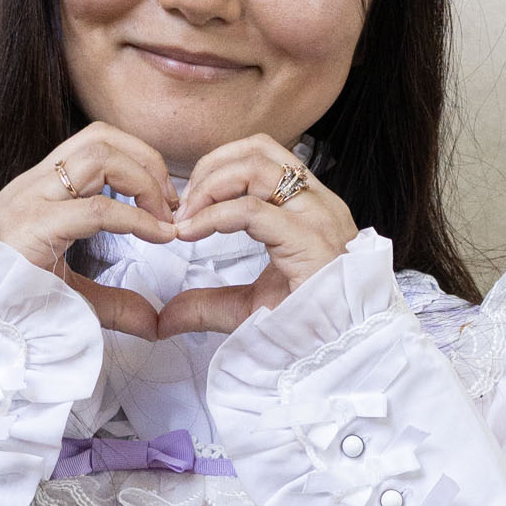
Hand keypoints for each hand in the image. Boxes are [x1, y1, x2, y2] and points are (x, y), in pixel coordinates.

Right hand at [0, 127, 180, 335]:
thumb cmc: (8, 303)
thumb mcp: (70, 295)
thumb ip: (113, 302)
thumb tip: (153, 322)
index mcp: (40, 189)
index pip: (94, 143)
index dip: (139, 162)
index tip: (164, 204)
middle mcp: (35, 185)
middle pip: (101, 136)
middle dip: (147, 161)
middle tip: (171, 205)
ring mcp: (32, 200)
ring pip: (98, 153)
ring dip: (143, 178)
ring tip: (163, 216)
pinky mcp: (36, 226)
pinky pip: (97, 208)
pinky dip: (136, 218)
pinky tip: (156, 236)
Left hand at [147, 135, 355, 333]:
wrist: (340, 356)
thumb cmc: (307, 329)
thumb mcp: (248, 310)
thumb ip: (207, 304)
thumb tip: (165, 317)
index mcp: (309, 208)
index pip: (263, 158)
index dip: (217, 171)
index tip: (187, 208)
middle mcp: (317, 203)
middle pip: (258, 149)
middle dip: (210, 168)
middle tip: (182, 207)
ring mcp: (316, 217)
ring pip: (256, 166)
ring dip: (211, 184)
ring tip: (187, 217)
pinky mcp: (309, 240)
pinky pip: (253, 210)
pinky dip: (213, 216)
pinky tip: (192, 234)